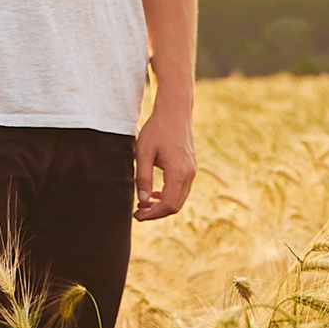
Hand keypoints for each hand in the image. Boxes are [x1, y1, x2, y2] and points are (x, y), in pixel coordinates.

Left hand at [133, 105, 195, 220]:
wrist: (174, 112)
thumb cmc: (156, 129)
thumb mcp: (143, 153)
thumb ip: (143, 178)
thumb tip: (143, 202)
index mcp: (178, 172)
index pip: (167, 205)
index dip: (152, 214)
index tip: (136, 215)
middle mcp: (189, 174)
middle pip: (175, 206)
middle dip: (156, 213)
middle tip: (138, 213)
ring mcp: (192, 171)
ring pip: (180, 199)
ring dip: (162, 205)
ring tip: (144, 204)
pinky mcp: (191, 167)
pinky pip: (182, 189)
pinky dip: (169, 196)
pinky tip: (155, 193)